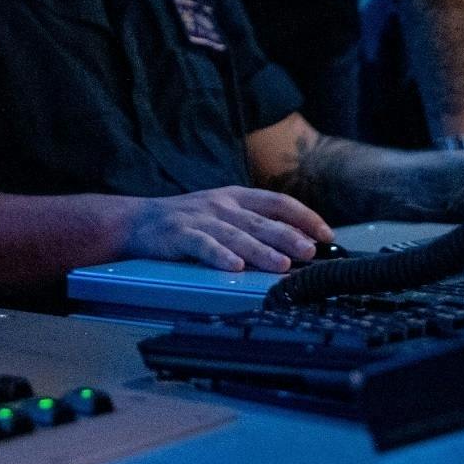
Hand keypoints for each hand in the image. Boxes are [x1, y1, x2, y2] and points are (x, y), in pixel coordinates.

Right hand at [121, 186, 333, 273]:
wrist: (137, 221)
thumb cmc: (186, 221)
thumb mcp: (222, 213)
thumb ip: (254, 224)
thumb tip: (297, 242)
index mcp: (235, 197)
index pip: (277, 202)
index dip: (303, 216)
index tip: (325, 233)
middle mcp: (222, 205)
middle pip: (262, 221)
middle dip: (289, 237)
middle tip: (311, 252)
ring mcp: (200, 219)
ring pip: (237, 235)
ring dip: (262, 251)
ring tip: (282, 265)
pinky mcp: (180, 234)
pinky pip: (203, 246)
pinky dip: (219, 255)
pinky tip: (234, 266)